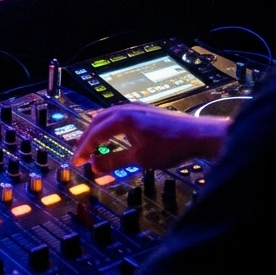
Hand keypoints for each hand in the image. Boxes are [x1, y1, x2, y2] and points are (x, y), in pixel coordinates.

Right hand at [73, 103, 229, 171]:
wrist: (199, 135)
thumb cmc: (171, 146)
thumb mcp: (140, 159)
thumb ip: (114, 161)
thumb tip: (94, 166)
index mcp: (121, 118)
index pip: (94, 133)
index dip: (83, 149)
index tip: (76, 161)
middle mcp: (125, 109)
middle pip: (97, 122)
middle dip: (86, 138)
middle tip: (80, 154)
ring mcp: (135, 108)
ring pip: (106, 117)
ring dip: (96, 131)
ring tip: (91, 145)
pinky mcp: (144, 112)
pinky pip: (117, 117)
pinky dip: (108, 127)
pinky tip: (112, 136)